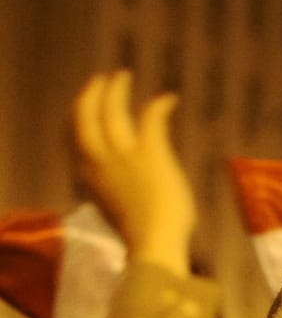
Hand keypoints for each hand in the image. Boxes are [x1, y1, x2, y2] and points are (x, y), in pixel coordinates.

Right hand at [69, 71, 194, 270]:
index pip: (76, 139)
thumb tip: (115, 186)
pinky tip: (170, 98)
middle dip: (90, 96)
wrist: (153, 242)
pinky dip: (159, 105)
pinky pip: (150, 118)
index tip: (88, 107)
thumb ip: (110, 190)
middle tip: (101, 80)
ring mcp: (122, 156)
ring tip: (123, 75)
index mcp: (87, 177)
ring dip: (116, 91)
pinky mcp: (150, 153)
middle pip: (84, 118)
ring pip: (111, 112)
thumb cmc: (141, 234)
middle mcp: (97, 162)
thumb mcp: (114, 208)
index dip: (80, 119)